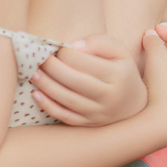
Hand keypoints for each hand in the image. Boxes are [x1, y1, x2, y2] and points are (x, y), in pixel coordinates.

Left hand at [28, 34, 147, 125]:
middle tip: (37, 58)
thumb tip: (73, 46)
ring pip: (68, 100)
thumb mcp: (118, 51)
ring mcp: (99, 113)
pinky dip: (49, 106)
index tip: (57, 47)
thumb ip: (98, 42)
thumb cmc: (120, 70)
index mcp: (118, 75)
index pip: (85, 62)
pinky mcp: (90, 124)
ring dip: (46, 86)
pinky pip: (66, 117)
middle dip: (52, 67)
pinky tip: (36, 94)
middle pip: (74, 81)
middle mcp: (109, 96)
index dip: (66, 53)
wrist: (133, 103)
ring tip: (33, 73)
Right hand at [140, 24, 166, 139]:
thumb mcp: (158, 59)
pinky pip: (164, 82)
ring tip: (144, 55)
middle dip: (164, 45)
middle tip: (149, 40)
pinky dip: (155, 73)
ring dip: (159, 60)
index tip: (154, 28)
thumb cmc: (162, 88)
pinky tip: (143, 76)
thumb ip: (154, 43)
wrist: (163, 122)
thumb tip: (150, 34)